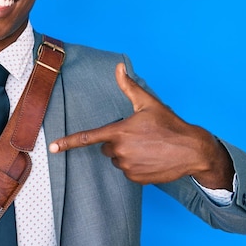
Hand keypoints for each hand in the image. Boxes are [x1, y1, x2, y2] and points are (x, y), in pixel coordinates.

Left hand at [49, 63, 233, 188]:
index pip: (88, 138)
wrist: (192, 150)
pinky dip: (136, 166)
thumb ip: (129, 86)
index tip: (52, 148)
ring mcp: (128, 167)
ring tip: (148, 147)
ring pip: (117, 159)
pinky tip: (151, 158)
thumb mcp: (148, 103)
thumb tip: (118, 67)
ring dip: (127, 154)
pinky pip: (128, 171)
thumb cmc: (170, 124)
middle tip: (139, 136)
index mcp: (119, 132)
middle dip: (117, 142)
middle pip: (107, 148)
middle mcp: (120, 151)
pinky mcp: (137, 178)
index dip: (68, 143)